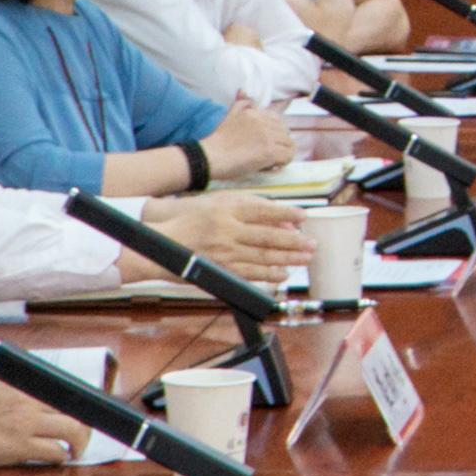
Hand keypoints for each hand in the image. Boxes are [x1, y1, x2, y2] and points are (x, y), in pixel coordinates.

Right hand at [0, 378, 90, 467]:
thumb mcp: (3, 387)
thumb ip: (28, 388)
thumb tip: (60, 393)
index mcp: (25, 384)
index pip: (67, 388)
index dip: (82, 402)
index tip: (86, 411)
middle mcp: (28, 401)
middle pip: (75, 410)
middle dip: (85, 426)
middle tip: (83, 435)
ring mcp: (26, 424)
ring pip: (71, 430)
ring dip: (79, 443)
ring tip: (75, 449)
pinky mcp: (21, 446)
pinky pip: (55, 451)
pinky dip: (61, 456)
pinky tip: (57, 457)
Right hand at [148, 191, 313, 275]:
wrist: (162, 241)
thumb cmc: (193, 217)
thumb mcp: (219, 201)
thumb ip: (250, 205)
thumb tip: (282, 217)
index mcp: (227, 209)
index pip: (263, 211)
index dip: (286, 214)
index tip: (305, 217)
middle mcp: (227, 230)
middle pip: (267, 236)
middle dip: (294, 242)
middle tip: (312, 244)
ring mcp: (224, 252)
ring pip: (262, 256)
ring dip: (287, 259)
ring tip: (305, 259)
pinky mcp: (220, 269)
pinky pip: (250, 274)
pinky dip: (269, 274)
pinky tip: (283, 274)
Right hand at [203, 103, 299, 179]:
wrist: (211, 156)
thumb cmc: (218, 141)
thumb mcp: (229, 116)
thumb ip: (240, 104)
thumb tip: (243, 90)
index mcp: (255, 113)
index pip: (277, 119)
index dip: (274, 133)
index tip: (265, 142)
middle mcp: (263, 122)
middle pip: (285, 132)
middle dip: (279, 143)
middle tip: (267, 154)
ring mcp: (268, 136)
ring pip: (289, 144)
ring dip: (282, 153)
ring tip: (270, 161)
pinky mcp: (270, 151)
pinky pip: (289, 156)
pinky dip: (283, 162)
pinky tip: (271, 166)